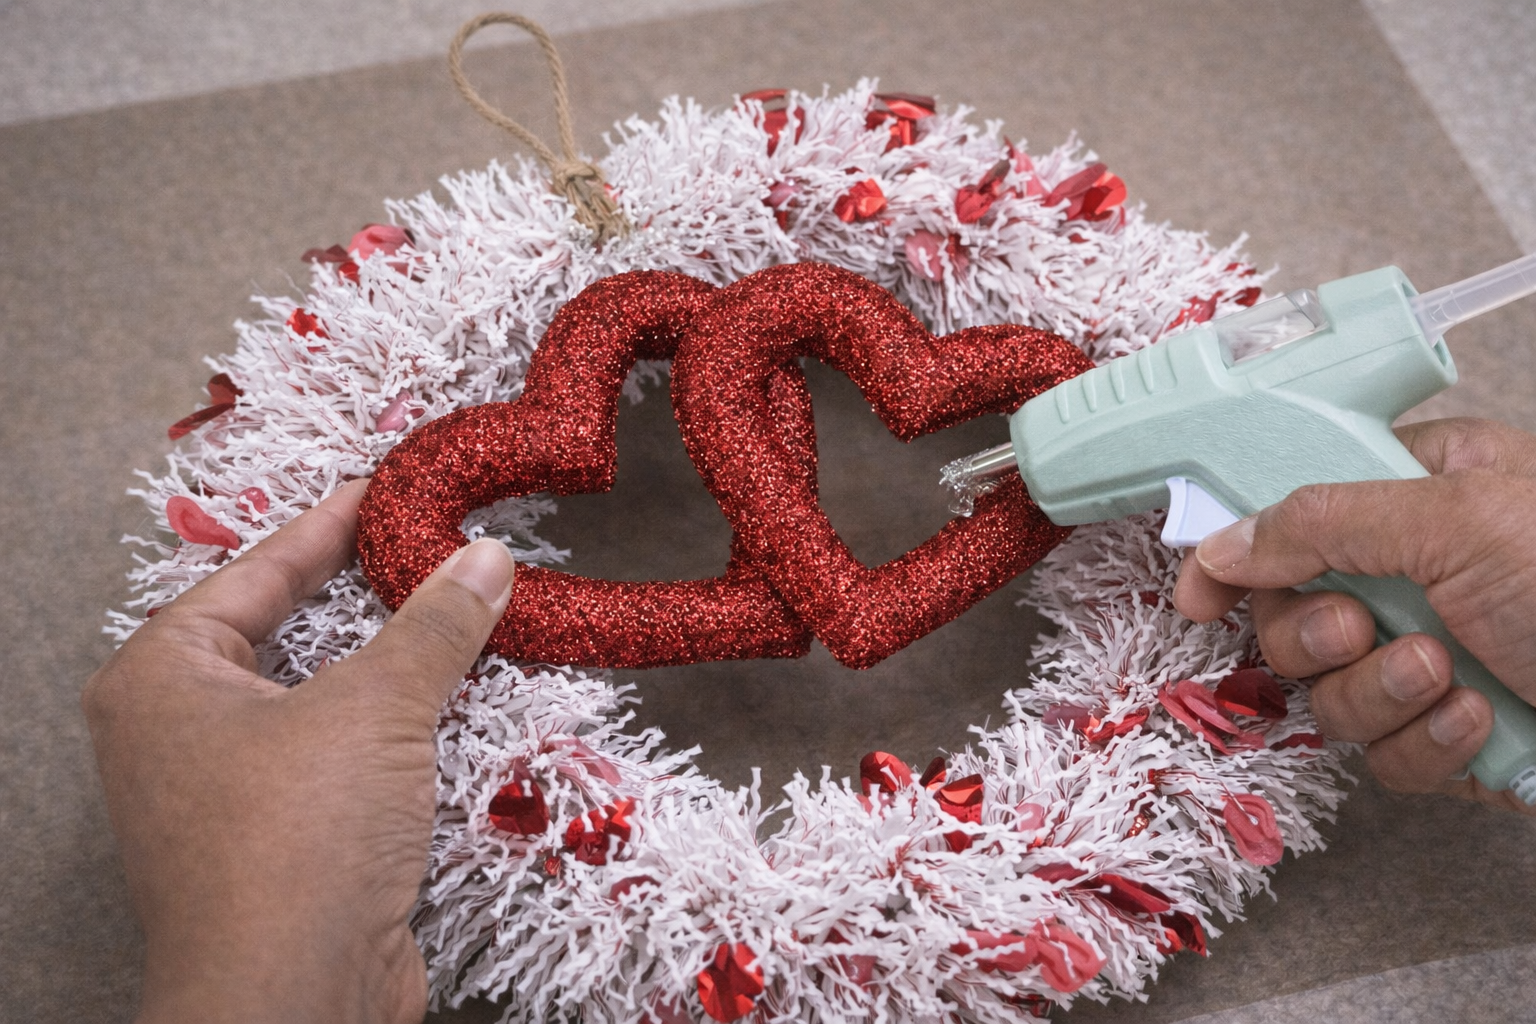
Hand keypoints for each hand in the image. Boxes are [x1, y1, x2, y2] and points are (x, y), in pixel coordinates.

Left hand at [83, 480, 515, 1022]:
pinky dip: (392, 727)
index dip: (329, 526)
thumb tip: (485, 559)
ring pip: (318, 699)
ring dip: (389, 665)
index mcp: (162, 679)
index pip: (256, 572)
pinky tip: (447, 703)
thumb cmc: (296, 839)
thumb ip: (433, 626)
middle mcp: (179, 732)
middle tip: (429, 547)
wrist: (294, 999)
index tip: (386, 491)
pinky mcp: (279, 843)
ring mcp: (226, 793)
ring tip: (453, 613)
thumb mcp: (373, 708)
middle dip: (365, 595)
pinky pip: (339, 757)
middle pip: (285, 633)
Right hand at [1173, 418, 1535, 813]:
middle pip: (1292, 611)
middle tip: (1363, 627)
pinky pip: (1383, 755)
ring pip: (1329, 691)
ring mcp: (1435, 658)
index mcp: (1424, 493)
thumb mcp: (1458, 518)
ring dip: (1379, 691)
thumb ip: (1324, 520)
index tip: (1197, 592)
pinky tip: (1480, 722)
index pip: (1294, 512)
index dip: (1238, 550)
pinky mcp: (1452, 737)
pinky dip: (1425, 742)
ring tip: (1449, 677)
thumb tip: (1225, 540)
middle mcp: (1421, 575)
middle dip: (1318, 633)